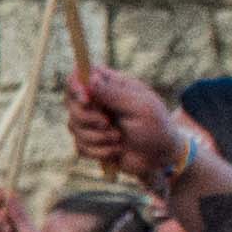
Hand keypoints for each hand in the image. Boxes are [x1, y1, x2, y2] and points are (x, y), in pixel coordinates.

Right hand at [64, 62, 188, 183]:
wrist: (161, 157)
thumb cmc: (156, 126)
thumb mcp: (140, 107)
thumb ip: (114, 94)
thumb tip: (91, 79)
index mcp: (110, 85)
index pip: (80, 75)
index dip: (76, 85)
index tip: (86, 99)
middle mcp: (97, 102)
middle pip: (71, 102)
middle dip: (87, 117)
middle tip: (107, 122)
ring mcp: (93, 122)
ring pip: (73, 126)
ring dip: (97, 136)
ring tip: (118, 138)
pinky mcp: (92, 143)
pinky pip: (80, 146)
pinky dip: (98, 151)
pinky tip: (116, 150)